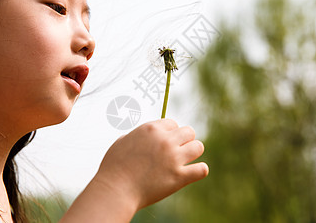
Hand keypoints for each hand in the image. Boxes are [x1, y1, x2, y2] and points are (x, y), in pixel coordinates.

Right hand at [93, 119, 208, 210]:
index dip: (170, 133)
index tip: (164, 143)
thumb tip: (143, 135)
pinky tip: (192, 173)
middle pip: (189, 132)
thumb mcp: (121, 141)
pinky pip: (201, 169)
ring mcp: (173, 158)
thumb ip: (136, 135)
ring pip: (198, 147)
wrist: (114, 191)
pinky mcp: (179, 177)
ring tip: (184, 161)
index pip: (172, 123)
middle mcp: (164, 140)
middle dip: (184, 141)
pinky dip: (199, 171)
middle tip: (176, 152)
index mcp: (151, 129)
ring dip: (192, 153)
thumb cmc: (114, 168)